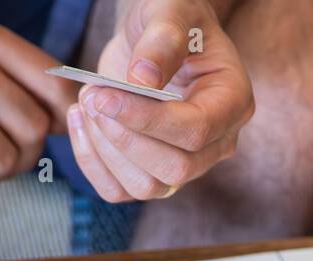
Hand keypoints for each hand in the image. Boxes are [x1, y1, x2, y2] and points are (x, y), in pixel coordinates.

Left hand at [68, 0, 252, 201]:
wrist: (156, 38)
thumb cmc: (172, 20)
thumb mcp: (169, 13)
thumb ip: (161, 40)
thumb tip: (142, 81)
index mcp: (232, 103)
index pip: (196, 132)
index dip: (148, 120)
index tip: (105, 95)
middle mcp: (216, 142)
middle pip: (175, 169)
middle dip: (125, 138)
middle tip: (92, 97)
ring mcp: (186, 163)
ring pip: (148, 187)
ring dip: (106, 151)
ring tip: (86, 103)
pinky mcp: (153, 172)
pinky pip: (121, 190)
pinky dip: (92, 163)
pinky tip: (80, 123)